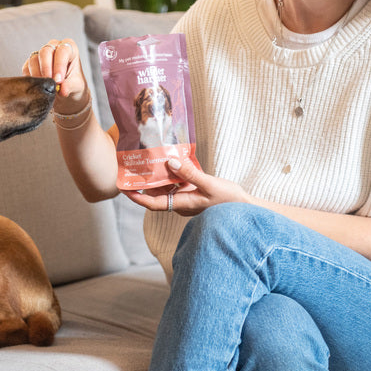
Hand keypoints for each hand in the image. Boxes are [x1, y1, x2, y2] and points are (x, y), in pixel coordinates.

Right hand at [23, 39, 86, 104]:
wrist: (66, 92)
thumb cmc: (73, 84)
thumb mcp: (77, 86)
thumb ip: (70, 86)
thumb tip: (62, 90)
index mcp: (69, 49)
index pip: (62, 51)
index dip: (59, 65)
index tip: (58, 80)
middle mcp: (54, 47)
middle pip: (45, 51)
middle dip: (46, 68)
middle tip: (49, 83)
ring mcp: (41, 54)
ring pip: (34, 59)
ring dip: (38, 74)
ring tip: (44, 87)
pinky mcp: (31, 63)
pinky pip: (26, 68)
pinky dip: (30, 78)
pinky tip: (37, 86)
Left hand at [122, 158, 250, 216]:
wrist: (246, 209)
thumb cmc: (229, 200)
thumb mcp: (209, 184)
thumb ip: (190, 174)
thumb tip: (170, 162)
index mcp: (182, 204)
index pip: (152, 204)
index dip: (136, 197)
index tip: (124, 188)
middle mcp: (181, 204)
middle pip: (156, 194)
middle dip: (144, 183)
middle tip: (132, 167)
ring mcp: (188, 199)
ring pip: (167, 188)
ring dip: (158, 176)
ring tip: (148, 161)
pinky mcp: (194, 193)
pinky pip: (177, 184)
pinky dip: (172, 174)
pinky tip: (171, 161)